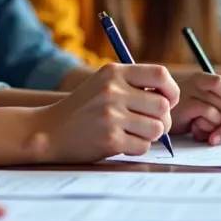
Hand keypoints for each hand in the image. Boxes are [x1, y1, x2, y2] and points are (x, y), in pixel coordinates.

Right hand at [34, 63, 179, 162]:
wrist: (48, 131)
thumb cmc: (83, 109)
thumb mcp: (103, 84)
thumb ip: (133, 85)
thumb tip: (171, 99)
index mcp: (114, 72)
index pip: (160, 75)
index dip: (171, 91)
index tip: (168, 101)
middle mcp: (113, 91)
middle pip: (163, 106)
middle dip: (162, 120)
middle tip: (150, 125)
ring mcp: (110, 115)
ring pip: (157, 128)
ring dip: (150, 136)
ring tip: (133, 133)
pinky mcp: (109, 139)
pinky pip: (143, 146)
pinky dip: (136, 148)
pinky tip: (121, 143)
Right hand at [172, 73, 220, 144]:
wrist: (152, 120)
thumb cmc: (183, 118)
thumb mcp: (207, 110)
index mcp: (210, 80)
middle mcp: (202, 80)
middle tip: (220, 138)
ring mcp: (192, 90)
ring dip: (219, 128)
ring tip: (204, 132)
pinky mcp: (185, 102)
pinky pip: (209, 113)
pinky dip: (208, 127)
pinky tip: (196, 131)